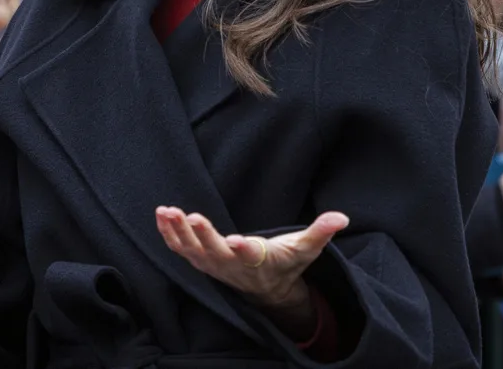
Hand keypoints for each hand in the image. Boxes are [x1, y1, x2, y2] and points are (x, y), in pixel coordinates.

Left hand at [156, 206, 348, 337]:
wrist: (266, 290)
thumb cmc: (286, 263)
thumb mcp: (306, 249)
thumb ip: (320, 232)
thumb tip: (341, 217)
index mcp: (260, 260)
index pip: (251, 256)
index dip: (244, 249)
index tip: (236, 241)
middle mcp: (233, 265)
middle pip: (215, 253)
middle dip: (203, 236)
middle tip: (192, 217)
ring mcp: (214, 265)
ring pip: (192, 252)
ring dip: (178, 232)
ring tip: (168, 211)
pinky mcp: (201, 261)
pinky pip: (180, 250)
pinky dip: (169, 235)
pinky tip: (161, 215)